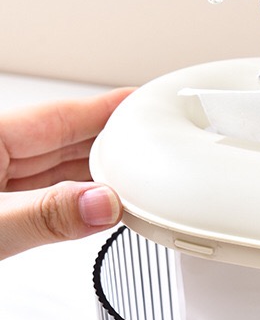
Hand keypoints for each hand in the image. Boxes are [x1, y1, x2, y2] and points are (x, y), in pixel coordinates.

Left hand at [0, 87, 133, 258]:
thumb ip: (46, 215)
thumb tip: (103, 203)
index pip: (57, 116)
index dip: (105, 109)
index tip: (144, 104)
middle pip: (63, 142)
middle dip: (110, 145)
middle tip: (154, 149)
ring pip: (57, 172)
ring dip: (97, 178)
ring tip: (137, 182)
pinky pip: (48, 198)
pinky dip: (78, 201)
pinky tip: (101, 207)